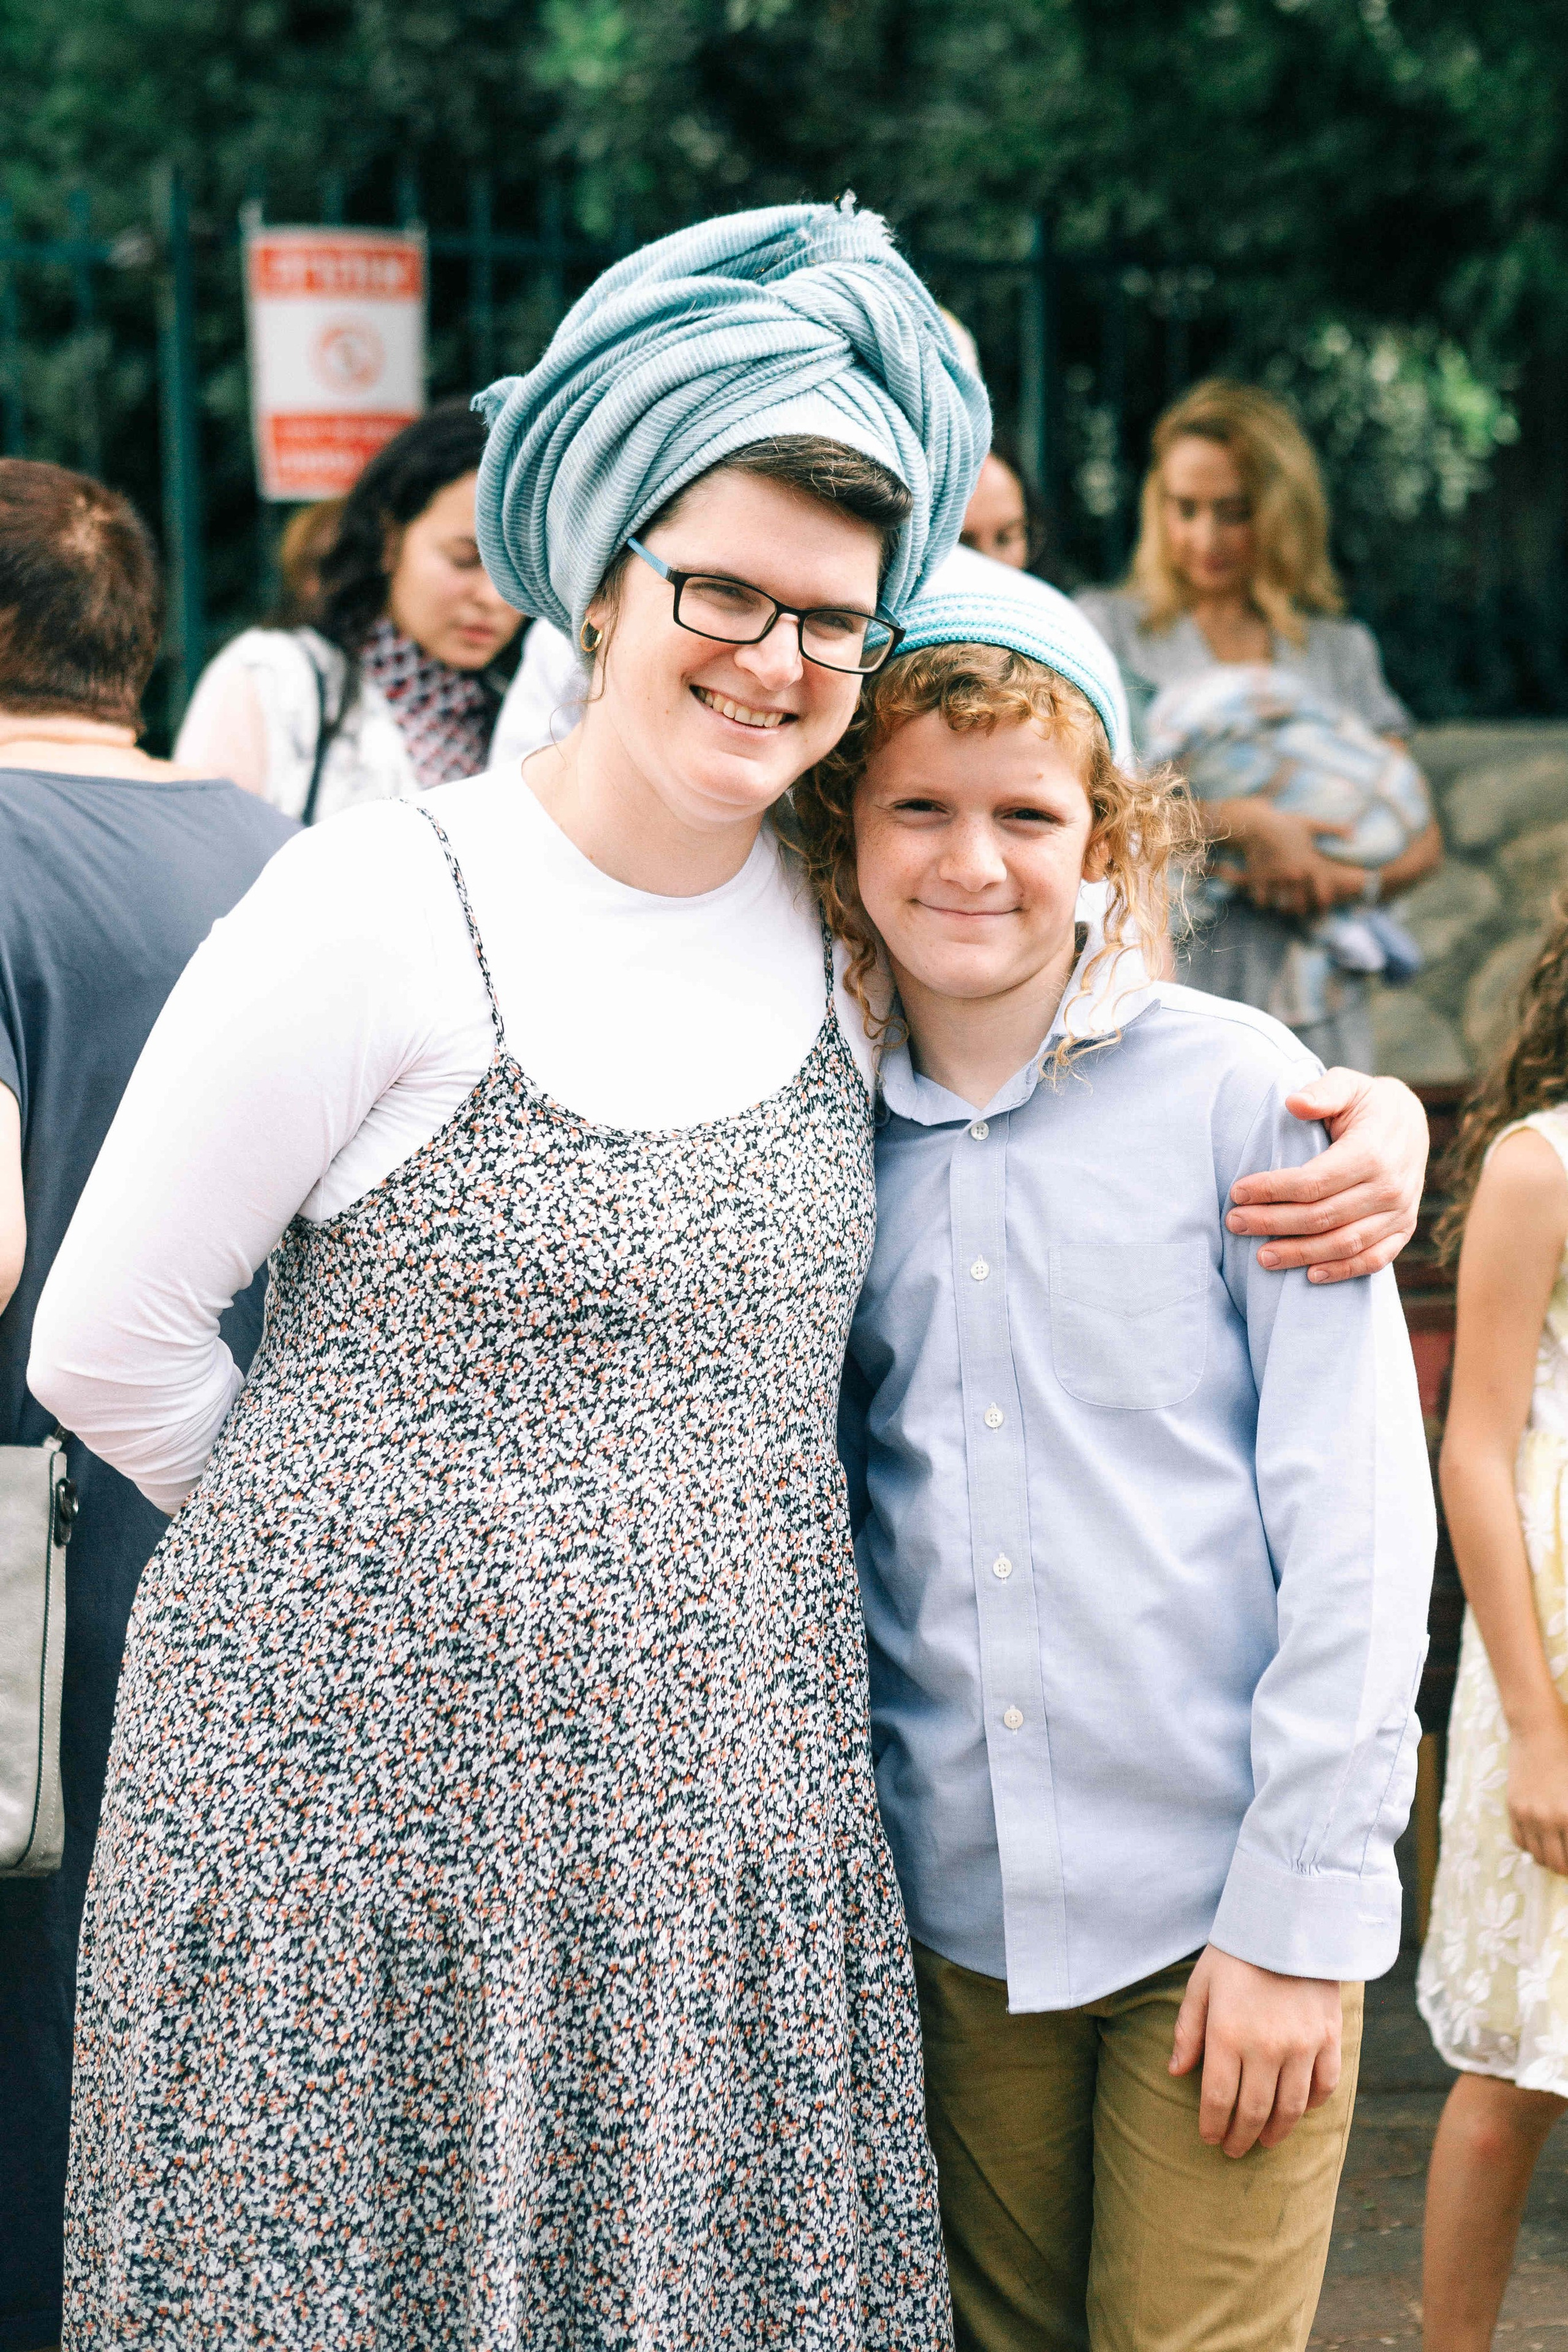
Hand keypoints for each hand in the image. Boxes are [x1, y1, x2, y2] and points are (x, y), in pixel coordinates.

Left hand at [1170, 1947, 1342, 2157]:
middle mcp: (1266, 2047)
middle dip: (1240, 2137)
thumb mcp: (1201, 1984)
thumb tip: (1175, 2072)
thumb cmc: (1237, 1952)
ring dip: (1276, 2132)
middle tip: (1233, 2149)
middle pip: (1254, 2111)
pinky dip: (1310, 2106)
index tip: (1209, 2138)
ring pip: (1290, 2108)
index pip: (1218, 2099)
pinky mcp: (1328, 2039)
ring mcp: (1302, 2046)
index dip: (1213, 2125)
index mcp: (1228, 2034)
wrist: (1290, 1921)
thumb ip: (1187, 2030)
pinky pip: (1324, 2086)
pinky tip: (1297, 2111)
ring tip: (1264, 2140)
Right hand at [1213, 801, 1366, 917]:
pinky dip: (1263, 901)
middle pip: (1301, 905)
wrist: (1256, 823)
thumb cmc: (1285, 823)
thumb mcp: (1310, 824)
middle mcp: (1294, 874)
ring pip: (1282, 906)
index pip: (1323, 894)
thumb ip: (1333, 830)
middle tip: (1300, 909)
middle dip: (1301, 909)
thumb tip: (1354, 834)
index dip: (1324, 902)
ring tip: (1284, 908)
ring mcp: (1275, 878)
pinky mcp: (1258, 880)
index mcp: (1309, 864)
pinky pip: (1262, 901)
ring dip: (1283, 907)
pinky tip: (1265, 897)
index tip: (1321, 903)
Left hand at [1226, 1070, 1426, 1282]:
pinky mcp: (1404, 1228)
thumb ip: (1323, 1092)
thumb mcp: (1348, 1085)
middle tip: (1235, 1223)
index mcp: (1371, 1152)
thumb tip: (1293, 1102)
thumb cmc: (1367, 1103)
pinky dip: (1343, 1271)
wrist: (1412, 1121)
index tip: (1237, 1192)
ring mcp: (1399, 1212)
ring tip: (1261, 1257)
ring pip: (1343, 1243)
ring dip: (1299, 1254)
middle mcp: (1389, 1187)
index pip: (1312, 1182)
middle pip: (1320, 1216)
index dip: (1272, 1190)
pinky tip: (1310, 1275)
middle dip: (1272, 1222)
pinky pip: (1374, 1259)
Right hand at [1507, 1708, 1567, 1875]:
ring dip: (1552, 1859)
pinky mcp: (1513, 1806)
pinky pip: (1520, 1841)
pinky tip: (1544, 1836)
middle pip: (1558, 1865)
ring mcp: (1527, 1814)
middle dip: (1567, 1866)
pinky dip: (1532, 1846)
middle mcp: (1547, 1819)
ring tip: (1561, 1849)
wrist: (1538, 1727)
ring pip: (1538, 1857)